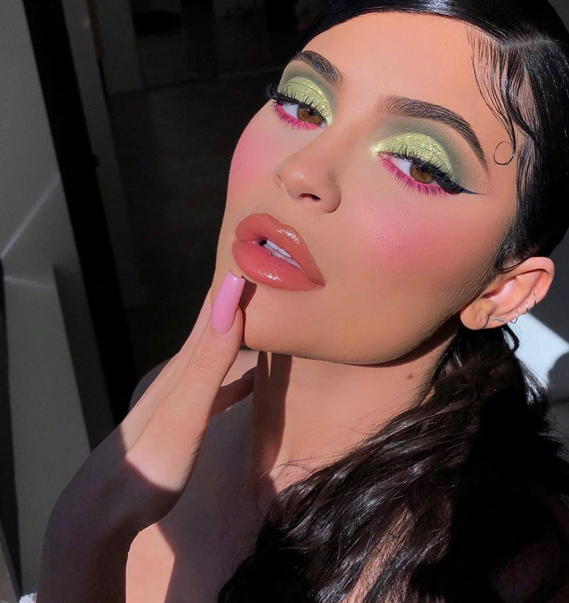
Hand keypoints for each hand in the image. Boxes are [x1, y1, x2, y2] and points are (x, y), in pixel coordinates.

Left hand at [37, 270, 250, 601]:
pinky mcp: (185, 420)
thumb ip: (208, 363)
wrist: (103, 514)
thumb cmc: (149, 465)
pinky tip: (256, 377)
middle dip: (241, 295)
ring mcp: (182, 396)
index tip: (259, 247)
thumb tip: (230, 302)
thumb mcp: (183, 414)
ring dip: (241, 330)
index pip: (214, 307)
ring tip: (268, 313)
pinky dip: (240, 373)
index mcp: (185, 364)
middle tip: (272, 270)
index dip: (235, 277)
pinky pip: (220, 386)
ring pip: (218, 351)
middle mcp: (182, 372)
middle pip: (216, 323)